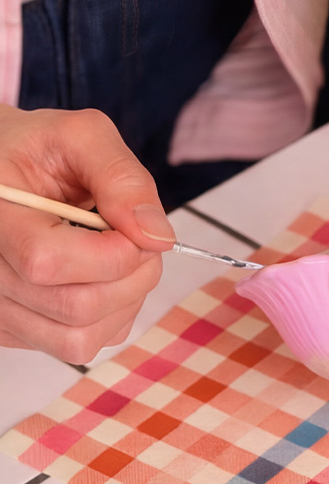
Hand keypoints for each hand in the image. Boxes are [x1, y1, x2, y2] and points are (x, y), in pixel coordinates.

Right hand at [0, 105, 174, 362]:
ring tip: (118, 257)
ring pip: (81, 339)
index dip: (113, 253)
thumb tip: (158, 236)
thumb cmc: (37, 149)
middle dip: (133, 275)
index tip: (133, 226)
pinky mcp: (15, 330)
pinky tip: (100, 278)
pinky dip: (109, 317)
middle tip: (135, 239)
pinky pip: (79, 346)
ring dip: (124, 300)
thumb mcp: (80, 136)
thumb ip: (121, 177)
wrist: (2, 172)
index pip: (47, 263)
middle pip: (76, 308)